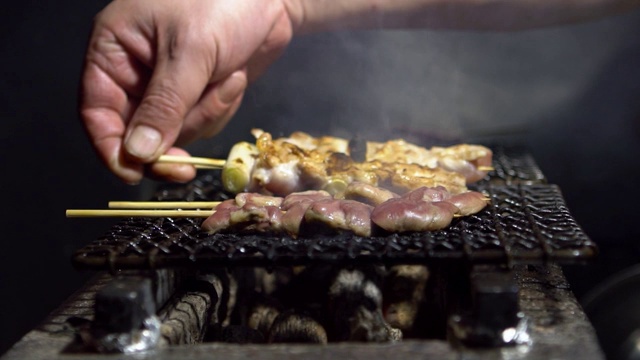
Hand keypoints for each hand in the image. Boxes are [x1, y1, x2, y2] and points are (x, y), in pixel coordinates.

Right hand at [80, 0, 293, 182]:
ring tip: (228, 77)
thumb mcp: (190, 51)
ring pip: (177, 131)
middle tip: (188, 162)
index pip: (97, 111)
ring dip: (207, 113)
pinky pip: (204, 122)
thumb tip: (138, 153)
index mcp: (115, 50)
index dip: (112, 149)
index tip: (134, 175)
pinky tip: (235, 77)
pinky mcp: (200, 93)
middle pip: (140, 132)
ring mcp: (170, 85)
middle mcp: (137, 71)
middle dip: (174, 136)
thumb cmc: (223, 1)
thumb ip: (164, 104)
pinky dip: (222, 107)